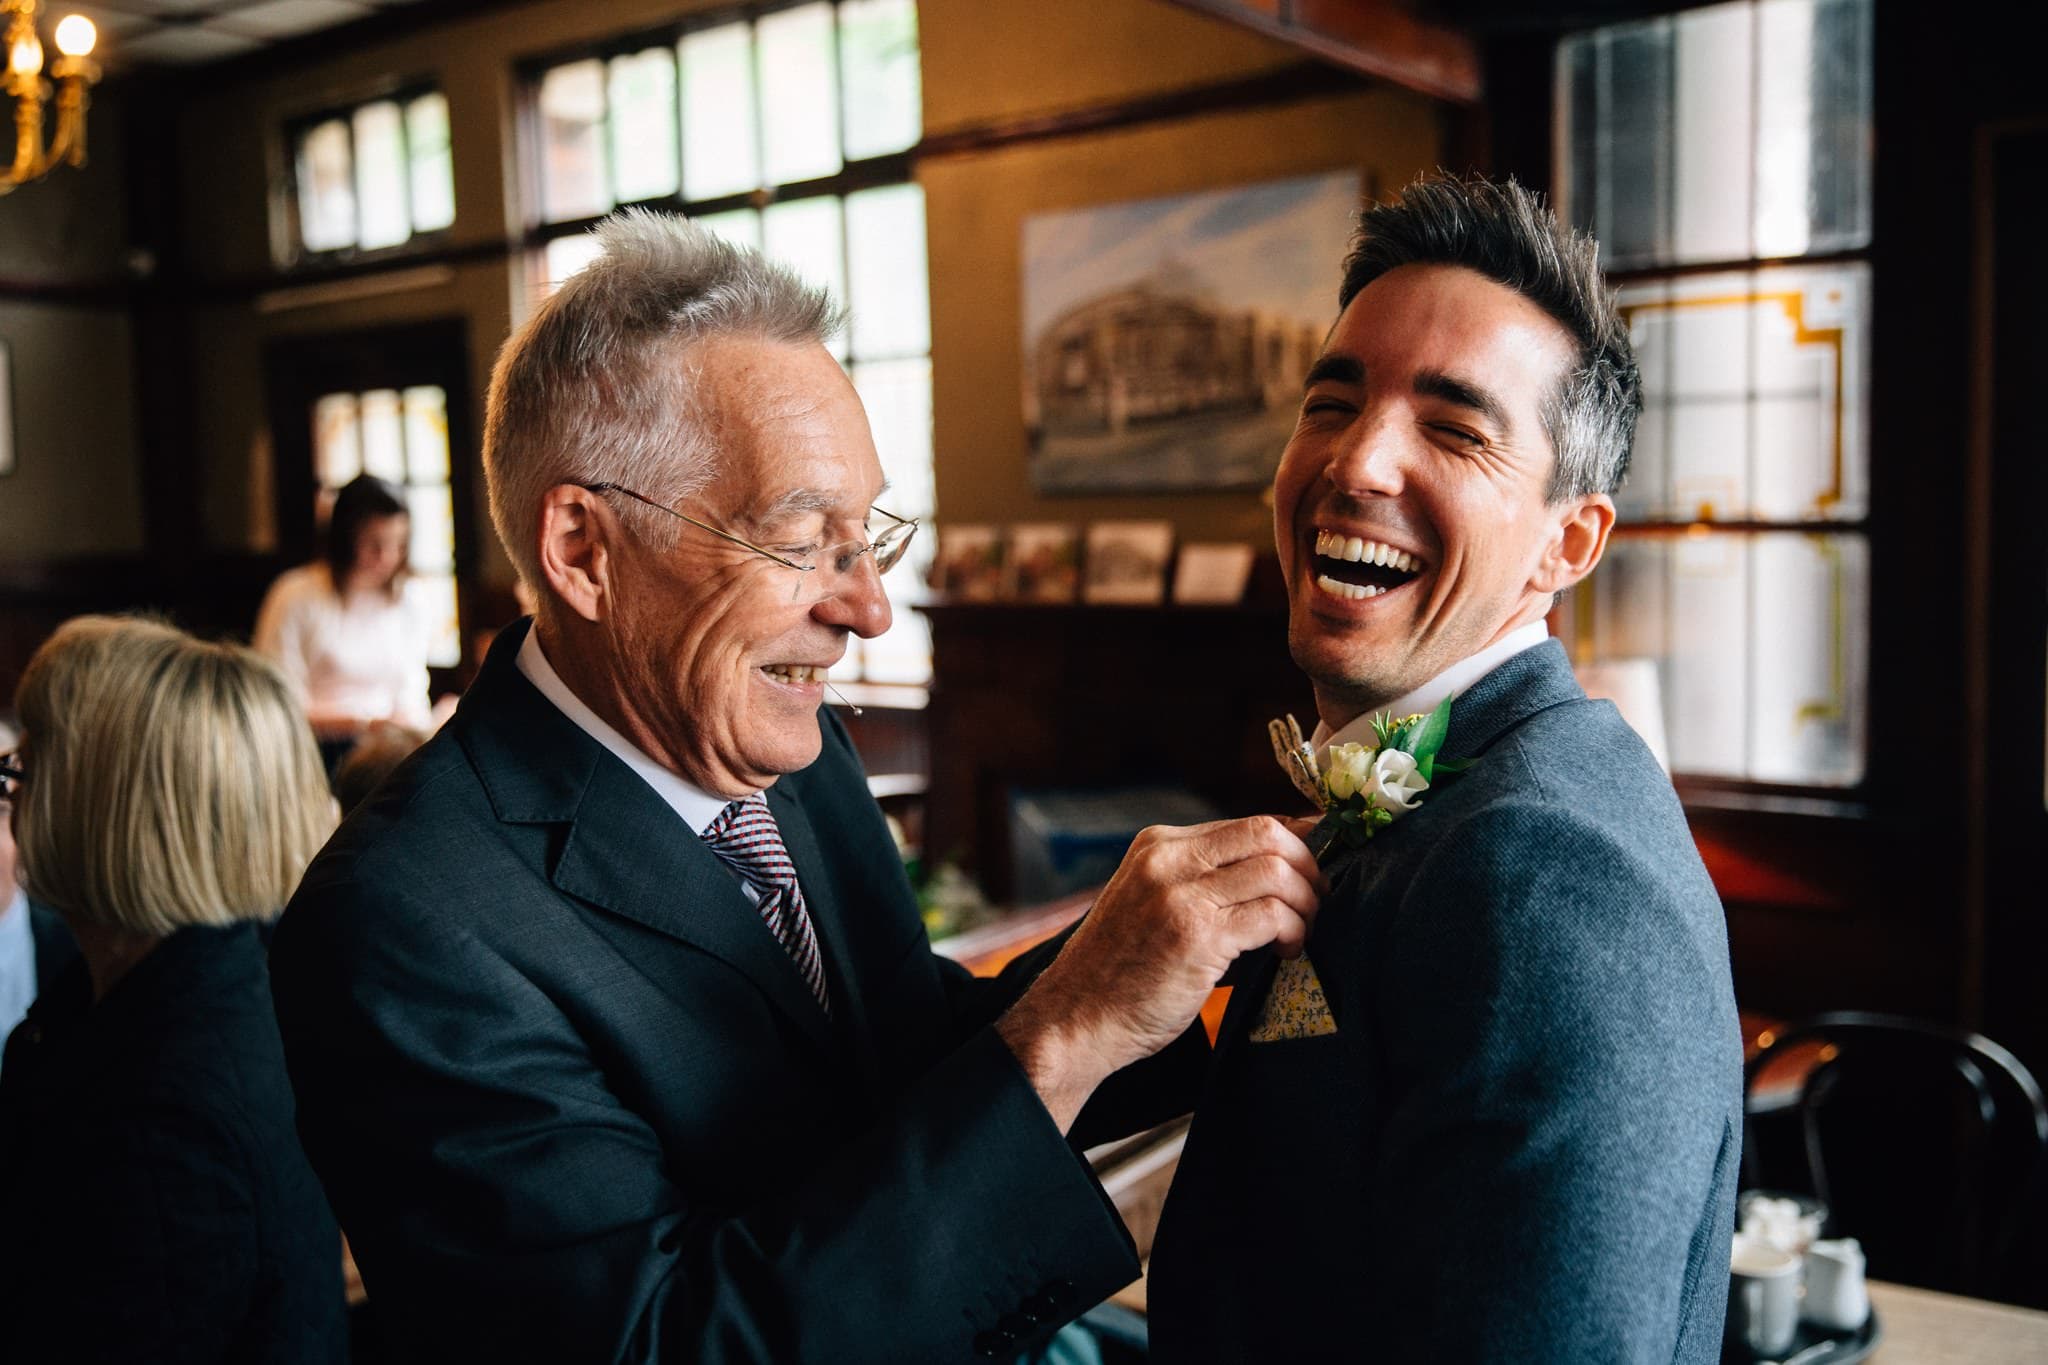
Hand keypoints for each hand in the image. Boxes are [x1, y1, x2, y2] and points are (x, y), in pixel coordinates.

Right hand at [997, 815, 1323, 1130]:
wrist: (1075, 1018)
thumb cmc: (1118, 971)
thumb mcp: (1149, 902)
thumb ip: (1198, 881)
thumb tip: (1276, 871)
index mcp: (1157, 845)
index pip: (1247, 822)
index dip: (1294, 841)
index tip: (1314, 866)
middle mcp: (1169, 860)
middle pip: (1267, 834)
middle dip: (1308, 865)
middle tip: (1316, 899)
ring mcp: (1181, 896)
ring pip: (1277, 871)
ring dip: (1305, 902)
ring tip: (1300, 931)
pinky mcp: (1198, 936)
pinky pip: (1271, 914)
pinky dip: (1292, 931)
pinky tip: (1285, 951)